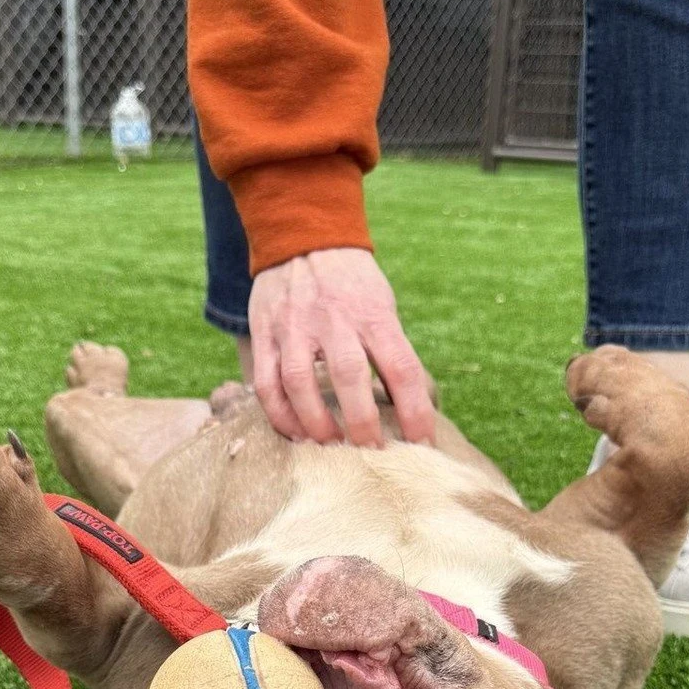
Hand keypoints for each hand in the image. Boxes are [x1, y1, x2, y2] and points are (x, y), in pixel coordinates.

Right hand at [248, 248, 435, 447]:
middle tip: (371, 451)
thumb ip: (392, 351)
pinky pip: (267, 382)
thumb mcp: (382, 306)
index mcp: (374, 314)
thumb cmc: (352, 285)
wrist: (302, 237)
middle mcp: (334, 320)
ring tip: (330, 444)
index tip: (423, 445)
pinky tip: (295, 432)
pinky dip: (280, 414)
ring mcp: (295, 327)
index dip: (415, 412)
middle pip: (349, 377)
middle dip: (362, 423)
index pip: (402, 368)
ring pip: (300, 383)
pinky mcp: (265, 334)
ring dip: (316, 422)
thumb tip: (411, 406)